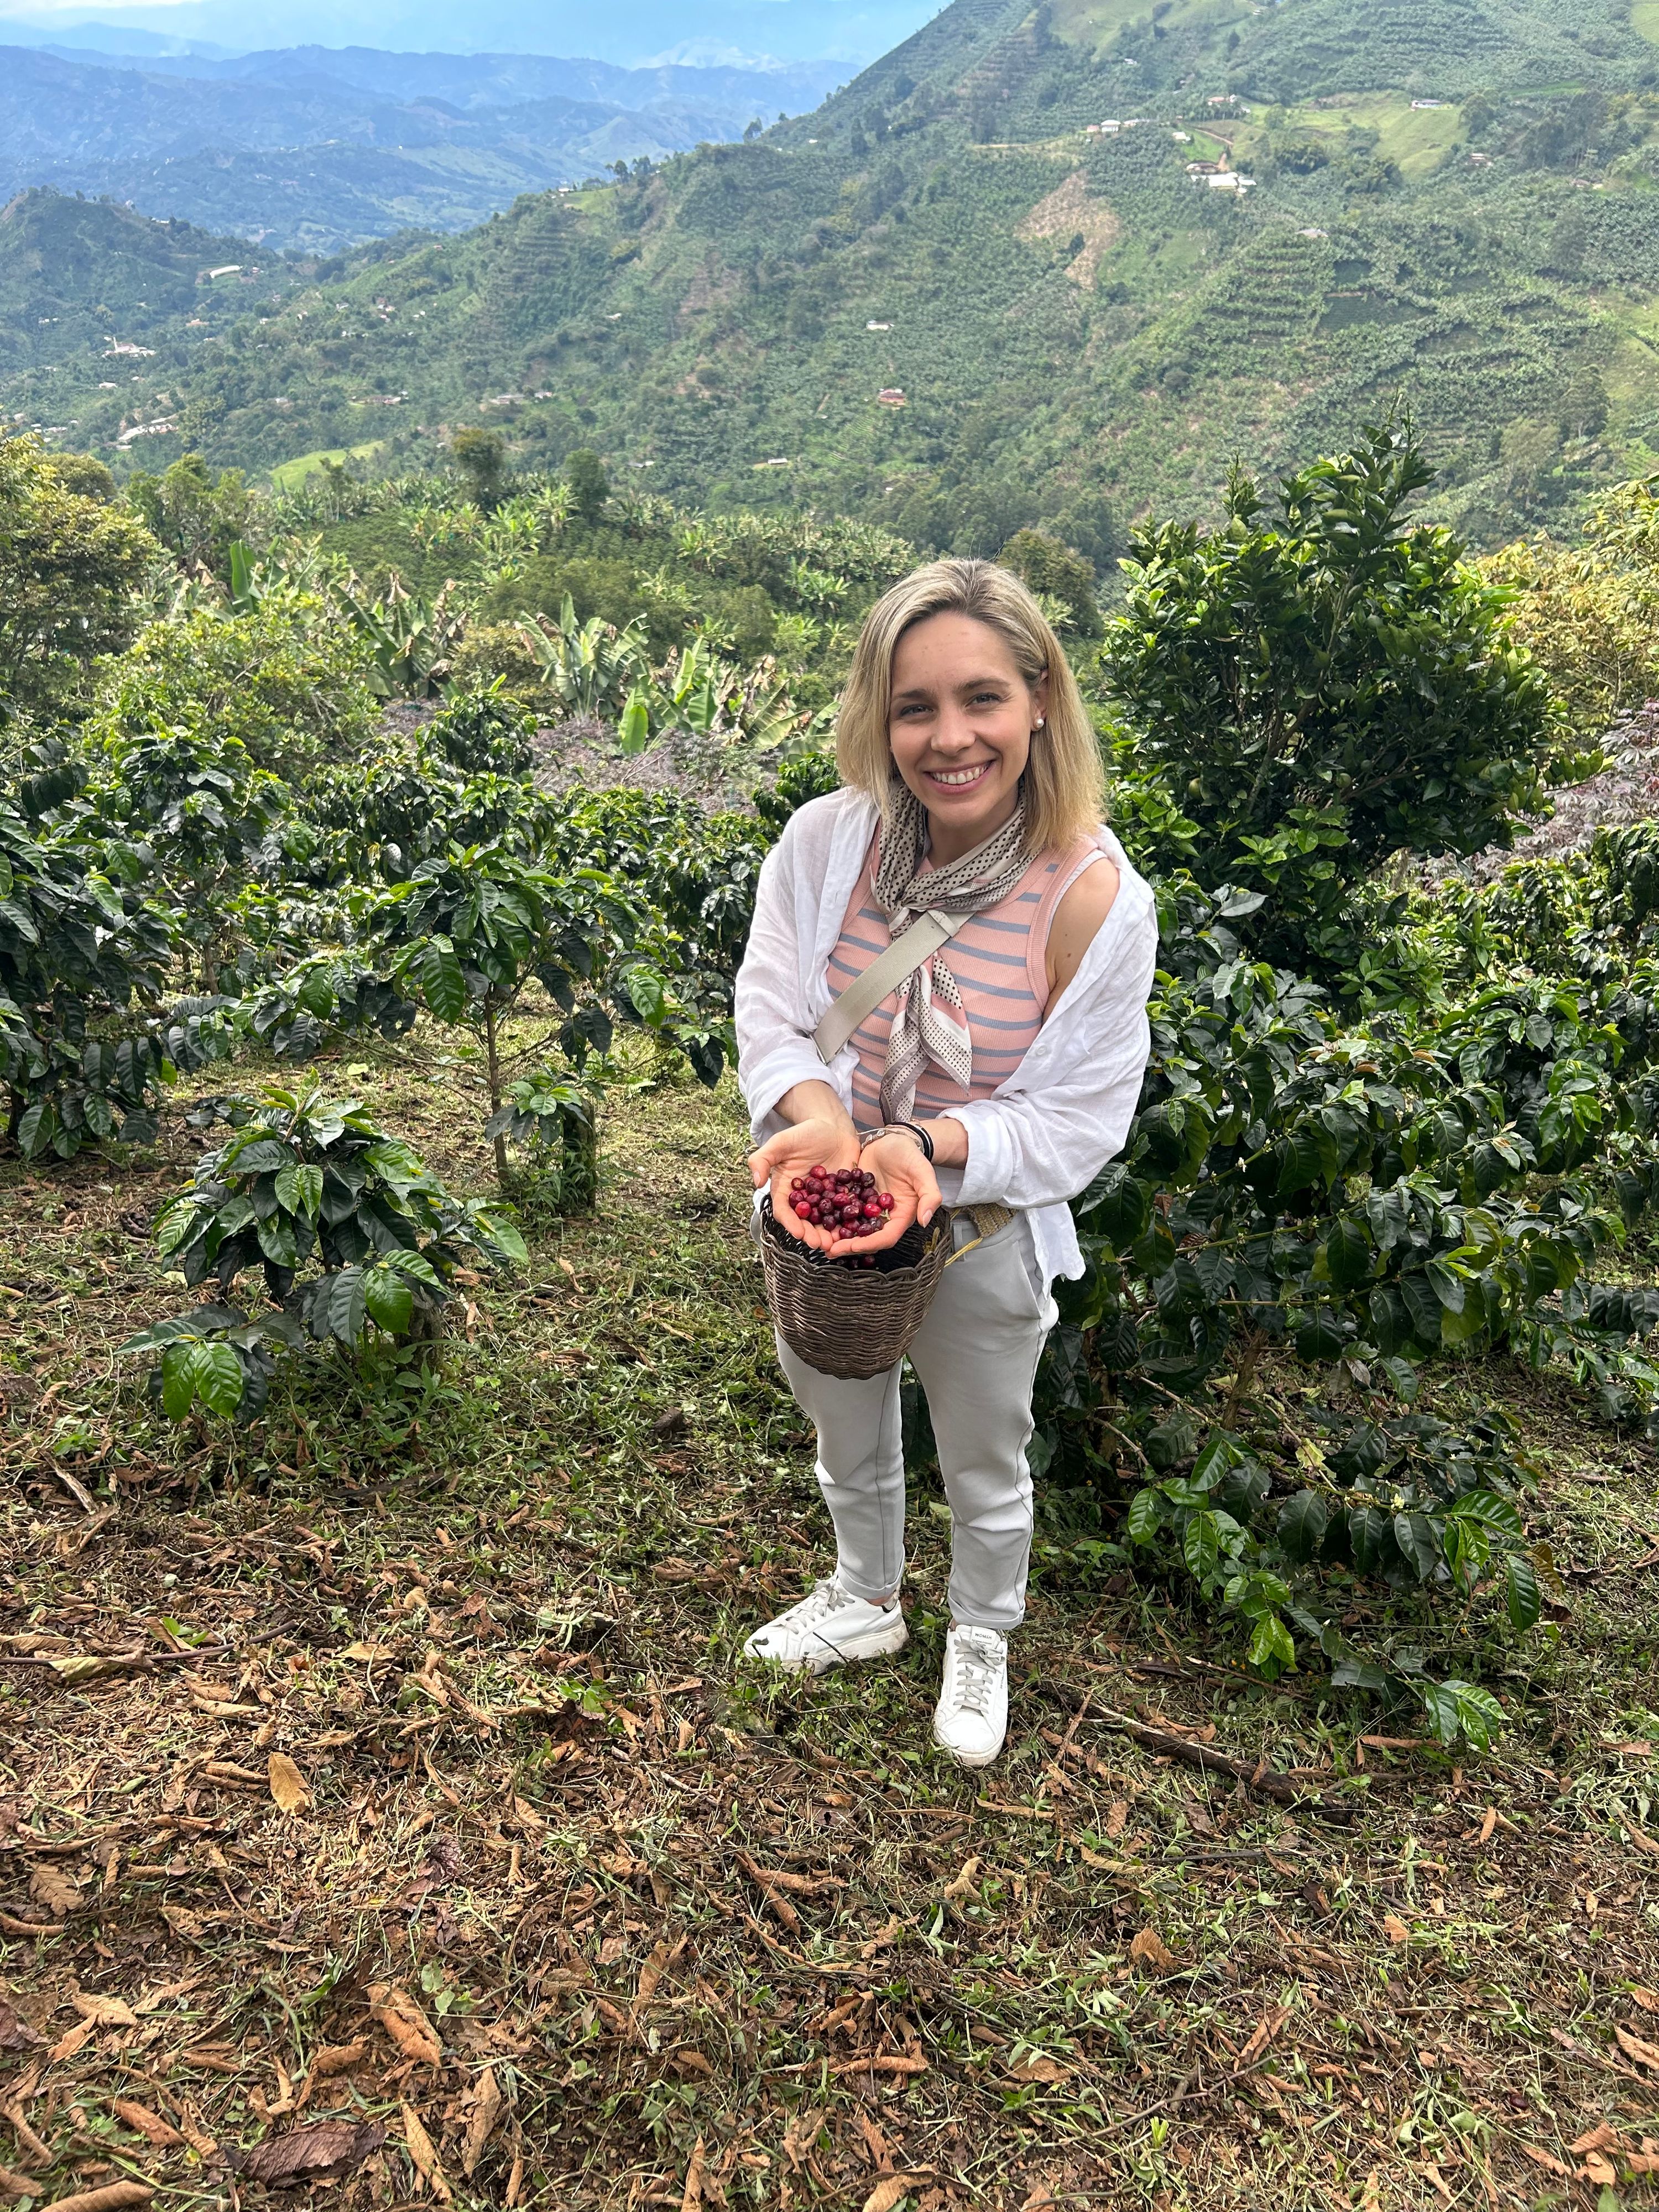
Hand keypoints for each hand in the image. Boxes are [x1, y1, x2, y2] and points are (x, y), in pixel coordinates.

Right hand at [748, 1114, 861, 1251]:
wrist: (832, 1127)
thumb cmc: (804, 1133)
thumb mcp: (781, 1142)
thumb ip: (763, 1159)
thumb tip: (756, 1182)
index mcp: (786, 1189)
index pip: (784, 1211)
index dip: (790, 1223)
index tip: (799, 1233)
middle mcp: (803, 1199)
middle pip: (804, 1221)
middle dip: (811, 1234)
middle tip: (819, 1244)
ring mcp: (824, 1200)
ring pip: (824, 1221)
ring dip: (828, 1235)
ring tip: (835, 1244)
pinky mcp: (842, 1197)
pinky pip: (844, 1212)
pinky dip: (847, 1223)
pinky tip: (853, 1231)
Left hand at [826, 1128, 941, 1256]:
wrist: (891, 1138)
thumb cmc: (909, 1154)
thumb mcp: (923, 1172)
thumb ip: (929, 1195)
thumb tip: (925, 1220)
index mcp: (901, 1215)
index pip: (886, 1236)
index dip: (870, 1243)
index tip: (853, 1246)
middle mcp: (883, 1216)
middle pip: (866, 1237)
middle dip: (849, 1245)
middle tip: (830, 1249)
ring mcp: (867, 1208)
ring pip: (851, 1227)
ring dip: (837, 1236)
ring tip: (820, 1240)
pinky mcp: (854, 1198)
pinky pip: (841, 1211)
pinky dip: (830, 1217)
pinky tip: (816, 1220)